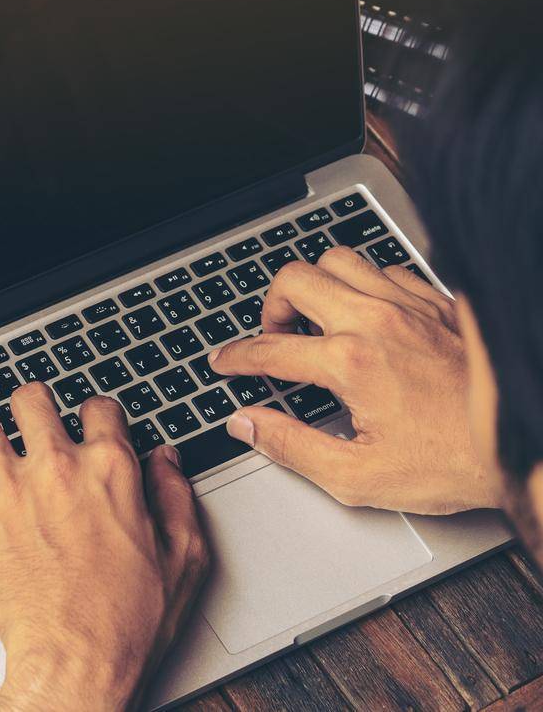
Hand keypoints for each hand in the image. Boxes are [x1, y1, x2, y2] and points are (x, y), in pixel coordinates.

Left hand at [0, 391, 207, 710]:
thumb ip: (175, 496)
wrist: (77, 665)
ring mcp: (8, 493)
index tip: (91, 425)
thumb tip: (166, 460)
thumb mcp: (183, 558)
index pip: (98, 407)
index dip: (96, 413)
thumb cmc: (128, 622)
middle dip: (32, 405)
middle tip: (32, 420)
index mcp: (109, 471)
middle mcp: (55, 469)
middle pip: (30, 399)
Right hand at [210, 248, 503, 513]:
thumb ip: (291, 447)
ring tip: (316, 317)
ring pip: (338, 260)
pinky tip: (367, 313)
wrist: (523, 444)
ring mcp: (409, 306)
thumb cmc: (454, 463)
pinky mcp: (439, 303)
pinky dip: (364, 285)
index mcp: (351, 363)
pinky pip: (386, 269)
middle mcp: (376, 322)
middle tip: (274, 336)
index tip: (225, 362)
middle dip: (270, 307)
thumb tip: (246, 425)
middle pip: (294, 280)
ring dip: (316, 285)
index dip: (236, 357)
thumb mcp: (359, 477)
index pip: (269, 348)